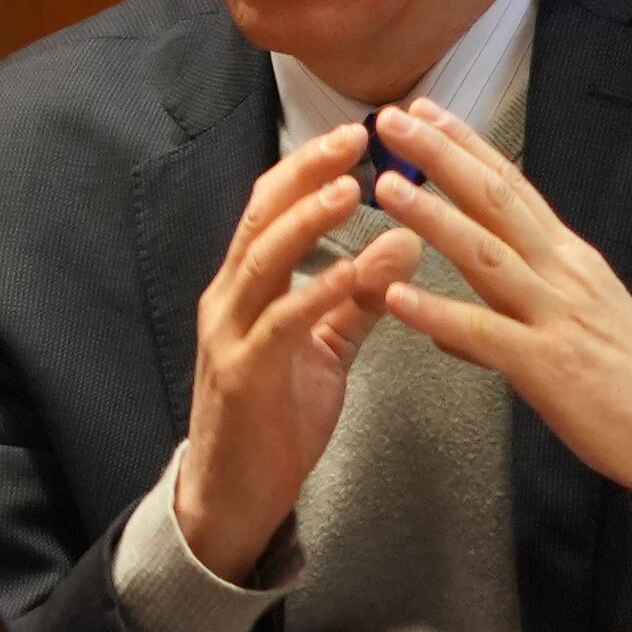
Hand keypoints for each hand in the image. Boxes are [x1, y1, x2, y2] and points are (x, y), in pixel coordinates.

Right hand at [171, 124, 423, 576]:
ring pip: (263, 260)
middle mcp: (228, 299)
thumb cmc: (274, 420)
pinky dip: (317, 292)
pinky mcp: (244, 376)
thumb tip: (403, 241)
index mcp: (245, 287)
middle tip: (354, 138)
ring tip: (350, 189)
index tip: (353, 133)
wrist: (231, 498)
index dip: (308, 167)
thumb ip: (358, 297)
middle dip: (306, 173)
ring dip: (306, 221)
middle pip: (262, 218)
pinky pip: (280, 324)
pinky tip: (352, 271)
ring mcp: (230, 335)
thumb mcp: (323, 348)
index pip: (270, 208)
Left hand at [364, 102, 631, 524]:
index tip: (427, 112)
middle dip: (441, 156)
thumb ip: (512, 314)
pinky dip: (437, 314)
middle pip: (496, 200)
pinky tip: (397, 298)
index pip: (512, 186)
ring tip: (387, 187)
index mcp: (570, 258)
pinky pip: (483, 334)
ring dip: (432, 218)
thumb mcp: (577, 326)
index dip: (466, 146)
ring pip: (485, 254)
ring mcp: (555, 316)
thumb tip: (455, 325)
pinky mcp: (547, 366)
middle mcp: (563, 273)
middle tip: (394, 121)